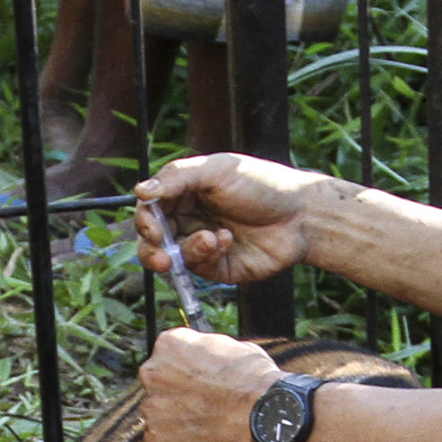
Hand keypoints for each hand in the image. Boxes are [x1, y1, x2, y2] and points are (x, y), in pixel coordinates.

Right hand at [135, 154, 320, 287]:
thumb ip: (177, 178)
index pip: (150, 210)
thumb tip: (140, 190)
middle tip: (162, 257)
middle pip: (153, 241)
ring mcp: (203, 245)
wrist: (301, 214)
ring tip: (212, 238)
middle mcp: (189, 219)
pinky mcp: (218, 267)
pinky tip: (227, 240)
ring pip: (174, 259)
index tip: (153, 229)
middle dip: (154, 250)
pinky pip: (199, 270)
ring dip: (188, 250)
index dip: (145, 221)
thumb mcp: (217, 171)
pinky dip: (209, 256)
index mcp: (184, 193)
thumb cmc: (261, 184)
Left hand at [138, 329, 281, 441]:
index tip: (201, 381)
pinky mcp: (155, 437)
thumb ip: (209, 353)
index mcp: (169, 344)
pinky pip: (161, 440)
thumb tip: (210, 359)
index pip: (168, 355)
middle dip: (176, 393)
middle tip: (202, 404)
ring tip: (205, 425)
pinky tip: (200, 441)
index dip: (187, 370)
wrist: (260, 414)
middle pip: (158, 384)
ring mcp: (151, 406)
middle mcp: (152, 372)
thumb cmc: (253, 379)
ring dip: (175, 418)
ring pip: (158, 413)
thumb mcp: (234, 348)